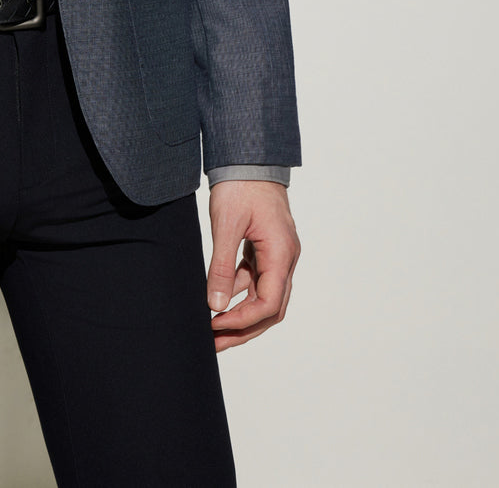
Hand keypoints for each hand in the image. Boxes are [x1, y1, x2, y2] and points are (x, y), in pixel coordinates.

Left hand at [206, 180, 299, 352]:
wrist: (248, 155)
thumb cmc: (240, 184)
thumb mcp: (226, 225)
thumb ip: (223, 267)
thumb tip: (216, 305)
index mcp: (281, 252)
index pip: (269, 302)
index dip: (242, 320)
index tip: (214, 326)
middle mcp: (285, 257)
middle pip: (271, 308)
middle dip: (243, 329)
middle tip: (214, 344)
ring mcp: (277, 252)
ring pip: (264, 296)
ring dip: (241, 314)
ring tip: (213, 329)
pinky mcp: (266, 247)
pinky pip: (256, 279)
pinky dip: (239, 292)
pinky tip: (217, 299)